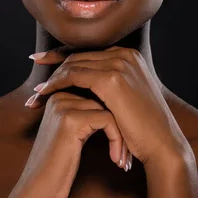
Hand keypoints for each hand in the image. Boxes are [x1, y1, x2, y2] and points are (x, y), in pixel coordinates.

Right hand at [7, 90, 126, 197]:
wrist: (37, 191)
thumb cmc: (57, 167)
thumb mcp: (74, 135)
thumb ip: (88, 116)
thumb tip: (118, 109)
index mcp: (58, 96)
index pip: (98, 94)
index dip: (115, 116)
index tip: (123, 142)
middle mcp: (58, 96)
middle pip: (105, 100)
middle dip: (121, 125)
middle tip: (126, 153)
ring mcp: (63, 107)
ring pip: (109, 109)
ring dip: (122, 135)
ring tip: (123, 158)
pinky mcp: (71, 120)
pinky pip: (107, 120)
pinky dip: (117, 140)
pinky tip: (116, 159)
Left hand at [26, 46, 190, 168]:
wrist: (162, 145)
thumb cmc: (144, 129)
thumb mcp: (127, 100)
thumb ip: (110, 86)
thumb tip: (86, 85)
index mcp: (129, 56)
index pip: (88, 53)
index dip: (62, 57)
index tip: (42, 62)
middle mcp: (125, 54)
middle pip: (78, 56)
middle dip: (52, 67)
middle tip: (35, 84)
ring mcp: (120, 63)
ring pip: (73, 65)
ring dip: (51, 79)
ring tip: (36, 96)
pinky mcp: (112, 78)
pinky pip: (74, 76)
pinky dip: (56, 84)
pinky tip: (44, 94)